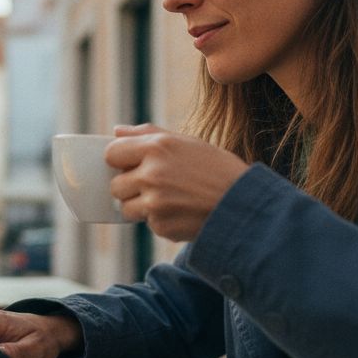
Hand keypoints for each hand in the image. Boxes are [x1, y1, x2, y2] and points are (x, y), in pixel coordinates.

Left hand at [106, 123, 250, 241]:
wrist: (245, 204)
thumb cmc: (217, 169)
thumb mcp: (187, 142)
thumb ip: (149, 134)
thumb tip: (116, 131)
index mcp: (157, 147)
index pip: (112, 153)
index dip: (120, 160)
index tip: (130, 164)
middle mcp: (152, 174)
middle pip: (116, 185)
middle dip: (130, 187)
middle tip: (155, 186)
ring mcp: (155, 202)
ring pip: (126, 208)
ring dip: (142, 207)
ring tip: (170, 200)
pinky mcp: (162, 226)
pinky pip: (149, 224)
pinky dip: (162, 221)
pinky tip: (183, 213)